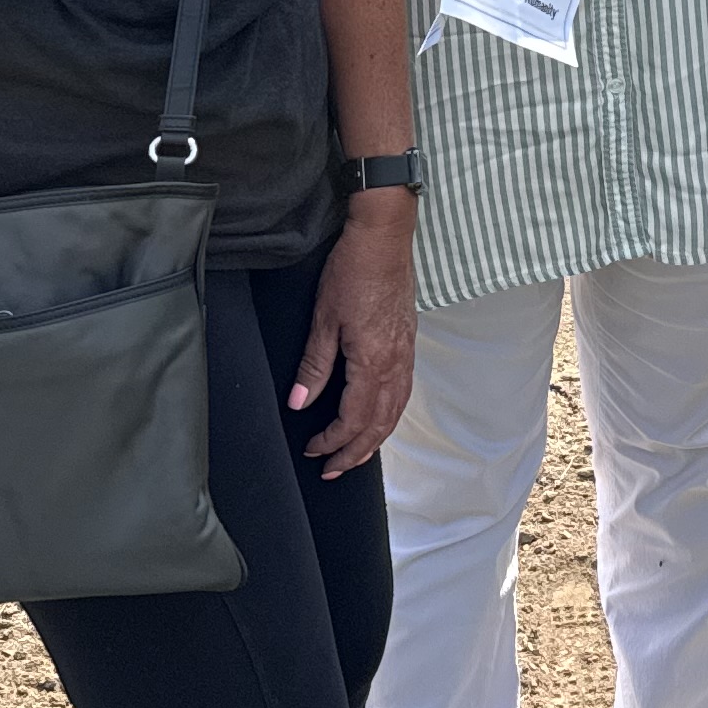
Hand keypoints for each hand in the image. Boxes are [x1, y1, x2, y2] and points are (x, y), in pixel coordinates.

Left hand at [293, 193, 416, 476]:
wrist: (384, 238)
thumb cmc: (353, 271)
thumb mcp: (323, 319)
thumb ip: (314, 366)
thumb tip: (299, 403)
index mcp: (373, 362)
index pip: (353, 418)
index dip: (332, 440)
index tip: (312, 450)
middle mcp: (395, 364)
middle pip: (379, 424)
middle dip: (355, 451)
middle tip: (332, 469)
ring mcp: (406, 354)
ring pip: (395, 411)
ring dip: (374, 438)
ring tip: (354, 453)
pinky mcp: (408, 343)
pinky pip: (402, 393)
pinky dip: (389, 415)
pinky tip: (378, 417)